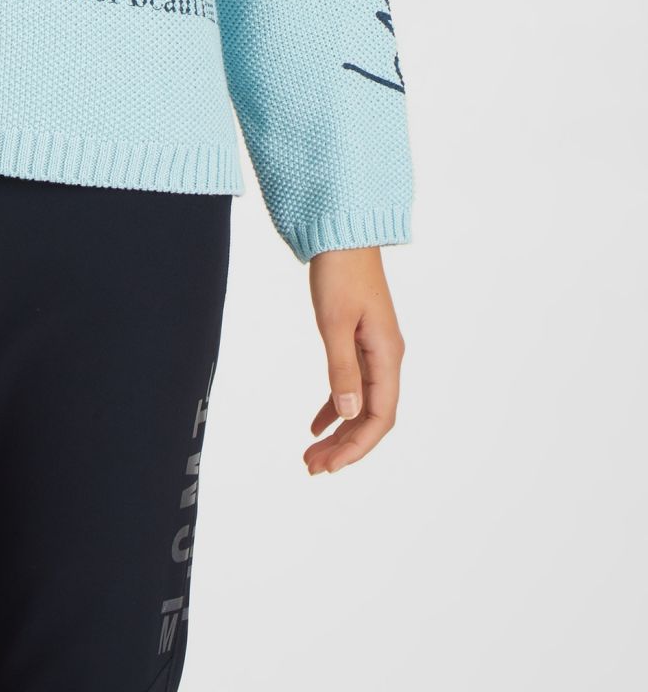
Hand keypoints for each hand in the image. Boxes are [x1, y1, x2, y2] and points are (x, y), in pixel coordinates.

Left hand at [302, 244, 404, 475]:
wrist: (342, 234)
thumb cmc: (339, 272)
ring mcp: (374, 350)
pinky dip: (335, 406)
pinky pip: (352, 385)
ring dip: (339, 431)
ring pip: (361, 404)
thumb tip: (347, 415)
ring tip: (311, 455)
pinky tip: (315, 424)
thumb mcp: (334, 322)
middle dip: (345, 446)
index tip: (329, 466)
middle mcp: (387, 357)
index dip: (357, 445)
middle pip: (372, 416)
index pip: (380, 416)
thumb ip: (341, 369)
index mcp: (387, 355)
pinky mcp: (360, 341)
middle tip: (312, 467)